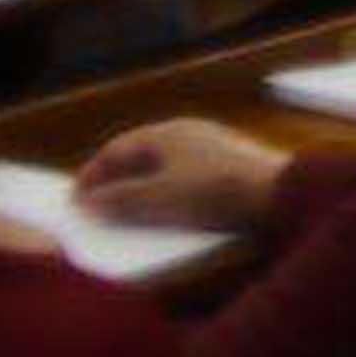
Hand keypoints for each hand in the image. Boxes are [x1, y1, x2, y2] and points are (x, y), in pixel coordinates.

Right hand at [74, 116, 284, 234]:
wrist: (281, 196)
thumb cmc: (215, 192)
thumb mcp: (158, 198)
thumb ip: (119, 200)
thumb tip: (88, 202)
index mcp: (169, 132)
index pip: (117, 148)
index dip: (92, 174)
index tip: (75, 201)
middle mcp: (190, 136)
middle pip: (140, 159)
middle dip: (115, 186)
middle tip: (94, 213)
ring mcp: (212, 152)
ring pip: (163, 174)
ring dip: (140, 196)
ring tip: (123, 223)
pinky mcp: (230, 173)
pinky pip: (186, 185)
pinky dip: (166, 202)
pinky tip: (163, 224)